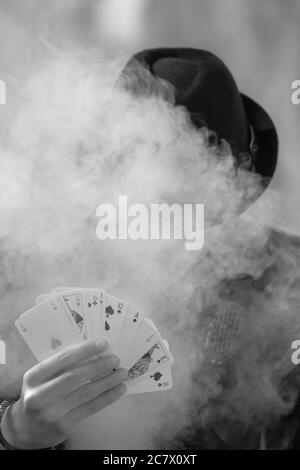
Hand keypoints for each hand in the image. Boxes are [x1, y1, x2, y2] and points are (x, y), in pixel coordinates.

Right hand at [1, 339, 126, 448]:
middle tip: (115, 359)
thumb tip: (93, 351)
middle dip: (99, 366)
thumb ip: (60, 366)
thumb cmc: (38, 394)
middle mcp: (41, 395)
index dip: (85, 350)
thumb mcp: (40, 378)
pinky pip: (91, 408)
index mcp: (35, 376)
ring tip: (122, 373)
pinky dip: (108, 397)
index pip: (63, 359)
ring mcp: (53, 412)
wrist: (26, 428)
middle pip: (75, 376)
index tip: (103, 343)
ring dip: (108, 381)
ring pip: (86, 393)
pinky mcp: (64, 426)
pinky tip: (119, 389)